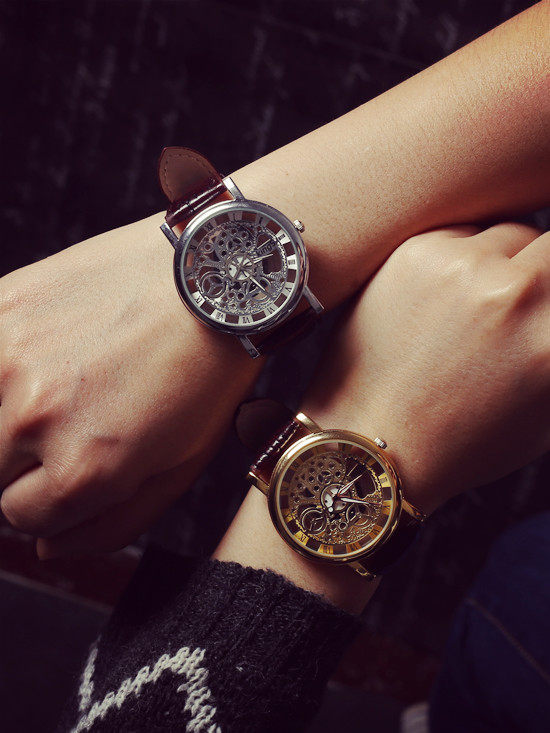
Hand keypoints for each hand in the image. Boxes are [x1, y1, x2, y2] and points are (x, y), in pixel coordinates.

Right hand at [0, 213, 260, 554]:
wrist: (208, 278)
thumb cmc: (204, 372)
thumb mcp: (181, 466)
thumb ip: (111, 524)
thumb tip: (46, 551)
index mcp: (86, 468)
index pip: (24, 518)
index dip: (53, 497)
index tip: (76, 465)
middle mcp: (35, 418)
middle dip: (28, 462)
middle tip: (73, 421)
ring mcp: (8, 358)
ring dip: (7, 416)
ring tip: (58, 386)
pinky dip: (0, 373)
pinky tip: (36, 358)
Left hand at [303, 223, 549, 513]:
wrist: (375, 443)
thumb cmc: (461, 441)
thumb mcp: (546, 411)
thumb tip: (549, 311)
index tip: (541, 298)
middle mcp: (515, 293)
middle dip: (542, 269)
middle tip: (514, 304)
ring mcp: (461, 267)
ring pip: (509, 231)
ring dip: (504, 260)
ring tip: (473, 307)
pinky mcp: (415, 254)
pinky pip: (459, 234)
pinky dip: (458, 257)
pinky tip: (437, 299)